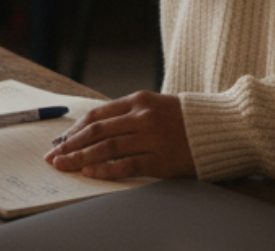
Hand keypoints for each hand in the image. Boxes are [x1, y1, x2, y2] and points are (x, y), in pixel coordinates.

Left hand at [43, 91, 194, 179]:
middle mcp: (142, 116)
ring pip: (107, 148)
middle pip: (97, 131)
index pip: (97, 115)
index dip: (75, 130)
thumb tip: (91, 131)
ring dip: (81, 158)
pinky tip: (90, 173)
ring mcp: (152, 138)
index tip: (59, 142)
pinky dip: (106, 170)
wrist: (222, 128)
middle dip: (70, 145)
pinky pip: (128, 165)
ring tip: (64, 166)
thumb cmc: (182, 119)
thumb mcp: (153, 106)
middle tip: (53, 156)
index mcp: (138, 100)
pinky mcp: (162, 159)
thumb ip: (126, 116)